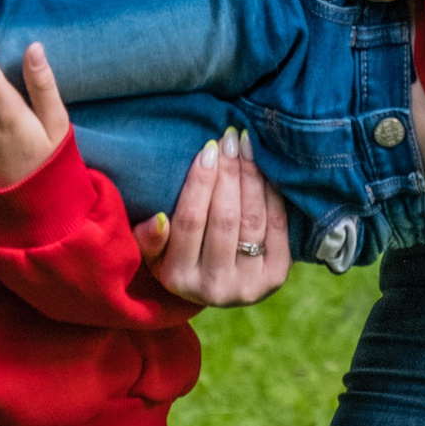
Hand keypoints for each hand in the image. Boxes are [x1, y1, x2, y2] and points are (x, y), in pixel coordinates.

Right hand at [133, 127, 290, 305]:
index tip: (208, 148)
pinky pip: (276, 226)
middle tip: (230, 138)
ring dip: (251, 177)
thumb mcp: (153, 251)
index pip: (190, 221)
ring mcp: (248, 284)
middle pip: (225, 218)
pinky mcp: (275, 276)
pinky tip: (265, 169)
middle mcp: (214, 287)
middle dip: (229, 172)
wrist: (217, 284)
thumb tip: (159, 220)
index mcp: (178, 278)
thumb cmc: (178, 255)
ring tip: (247, 146)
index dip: (200, 182)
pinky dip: (271, 193)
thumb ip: (148, 237)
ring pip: (252, 219)